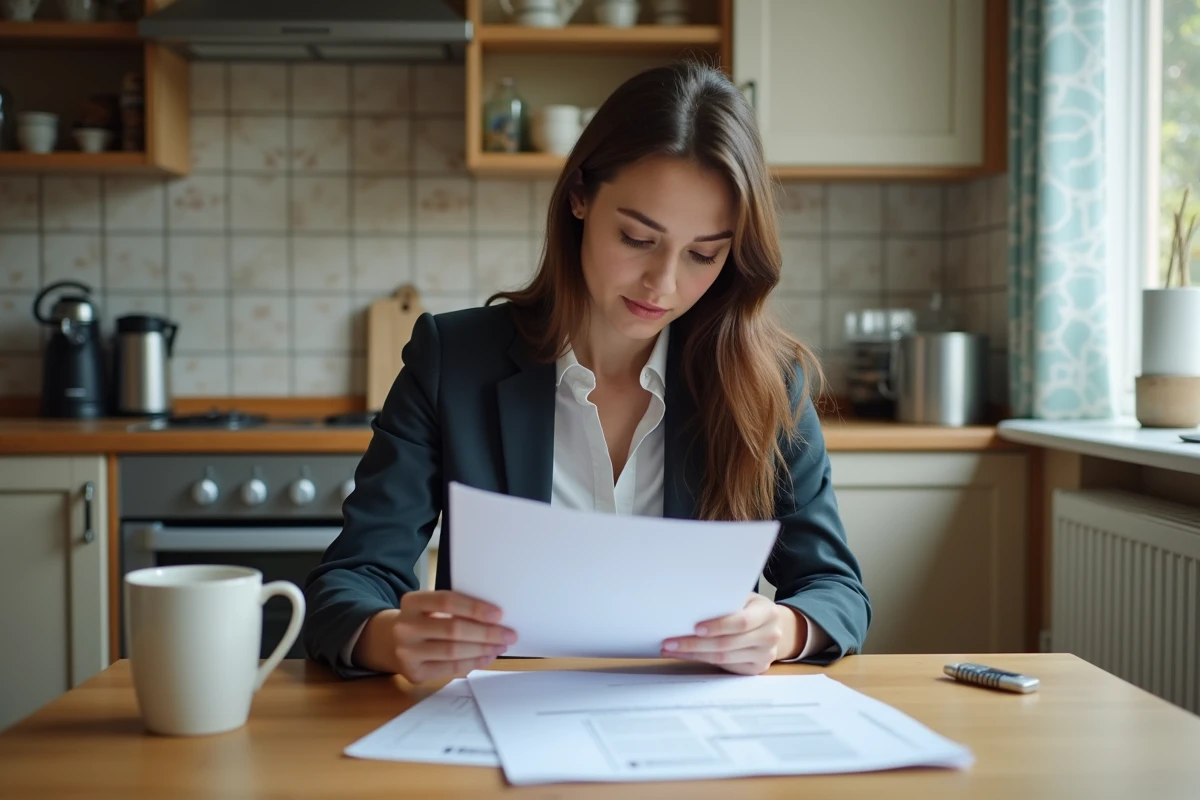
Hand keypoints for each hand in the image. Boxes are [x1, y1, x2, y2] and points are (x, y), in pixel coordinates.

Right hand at [357, 591, 517, 682]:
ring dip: (483, 649)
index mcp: (411, 602)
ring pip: (453, 652)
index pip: (446, 601)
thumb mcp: (430, 606)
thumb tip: (495, 617)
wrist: (391, 641)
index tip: (498, 614)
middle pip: (453, 629)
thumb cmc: (423, 620)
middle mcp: (405, 627)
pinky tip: (486, 656)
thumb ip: (455, 607)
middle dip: (486, 633)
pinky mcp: (413, 673)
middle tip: (508, 634)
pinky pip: (450, 669)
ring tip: (501, 645)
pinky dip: (473, 663)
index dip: (474, 608)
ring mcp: (407, 652)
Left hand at [660, 594, 802, 674]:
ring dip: (693, 654)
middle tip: (670, 642)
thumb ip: (727, 601)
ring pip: (723, 658)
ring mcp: (764, 655)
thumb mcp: (745, 598)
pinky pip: (725, 666)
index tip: (695, 628)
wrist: (773, 627)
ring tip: (671, 649)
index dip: (718, 626)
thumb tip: (690, 603)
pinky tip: (685, 655)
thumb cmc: (751, 608)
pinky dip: (702, 660)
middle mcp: (770, 635)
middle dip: (695, 644)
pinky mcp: (755, 669)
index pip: (741, 622)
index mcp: (768, 613)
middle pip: (728, 643)